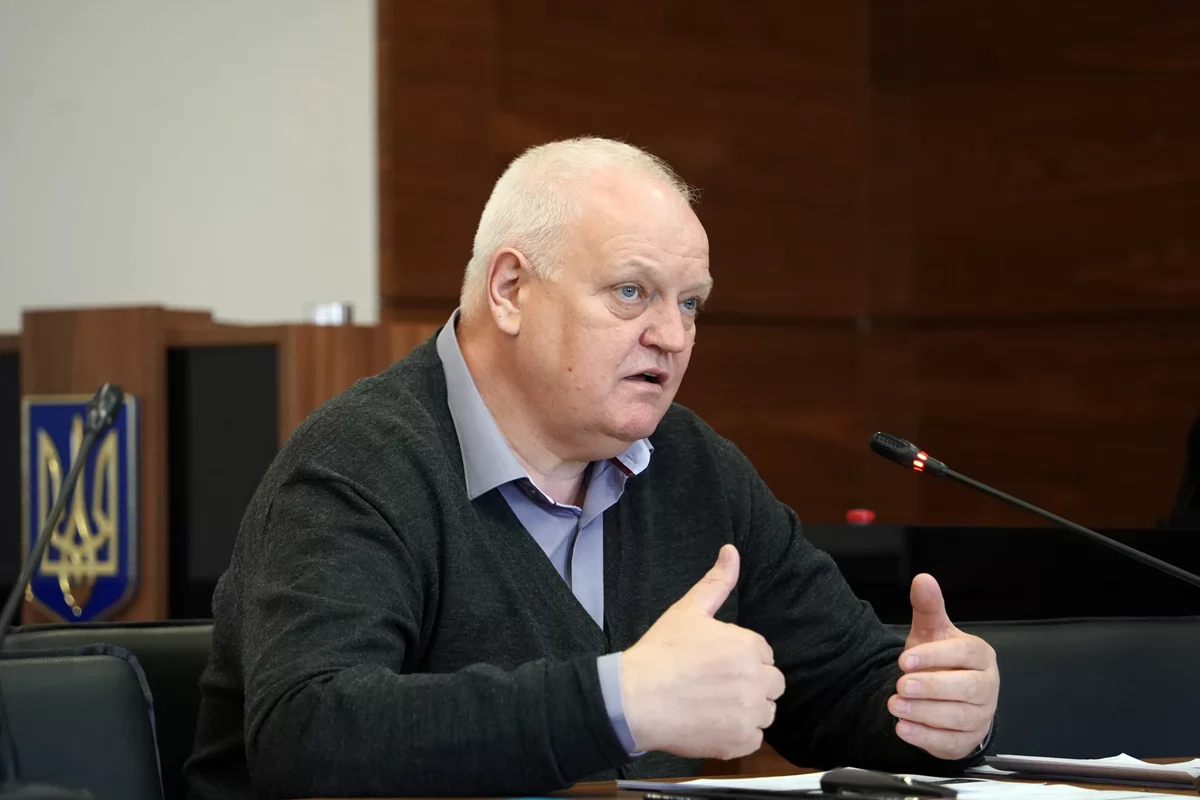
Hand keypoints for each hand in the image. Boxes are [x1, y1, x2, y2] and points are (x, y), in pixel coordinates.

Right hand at [621, 545, 785, 758]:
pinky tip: (711, 723)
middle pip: (771, 683)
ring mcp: (749, 714)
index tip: (715, 663)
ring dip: (746, 710)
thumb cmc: (660, 653)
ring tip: (713, 704)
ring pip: (765, 712)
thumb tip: (731, 551)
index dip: (740, 657)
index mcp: (748, 646)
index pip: (763, 653)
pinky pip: (754, 739)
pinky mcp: (740, 742)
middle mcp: (756, 680)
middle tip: (716, 685)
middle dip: (750, 683)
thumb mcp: (688, 610)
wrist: (635, 699)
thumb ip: (717, 582)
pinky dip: (736, 735)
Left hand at [888, 574, 998, 759]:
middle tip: (901, 685)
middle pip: (967, 689)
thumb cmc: (939, 660)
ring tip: (894, 705)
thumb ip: (928, 608)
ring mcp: (980, 716)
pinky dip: (926, 737)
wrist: (942, 695)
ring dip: (925, 713)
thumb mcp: (931, 632)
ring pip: (959, 717)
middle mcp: (986, 687)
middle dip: (932, 687)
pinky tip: (903, 728)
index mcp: (980, 656)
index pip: (964, 654)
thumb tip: (923, 579)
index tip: (904, 660)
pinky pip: (950, 742)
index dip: (935, 657)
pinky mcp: (966, 741)